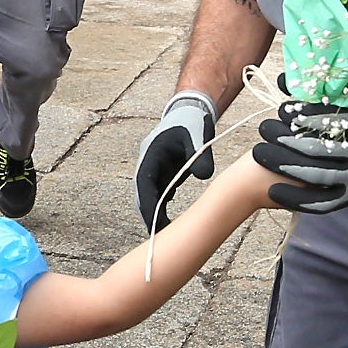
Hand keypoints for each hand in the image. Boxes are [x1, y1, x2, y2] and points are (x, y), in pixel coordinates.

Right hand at [130, 90, 213, 228]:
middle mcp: (148, 163)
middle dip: (148, 215)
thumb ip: (200, 155)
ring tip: (164, 232)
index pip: (144, 184)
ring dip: (154, 213)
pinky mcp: (164, 173)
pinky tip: (170, 221)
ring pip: (150, 195)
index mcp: (151, 154)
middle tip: (158, 236)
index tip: (153, 223)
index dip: (147, 205)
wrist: (191, 111)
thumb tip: (205, 177)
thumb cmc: (192, 121)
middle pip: (143, 194)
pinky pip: (159, 193)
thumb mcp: (198, 135)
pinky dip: (162, 207)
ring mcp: (155, 169)